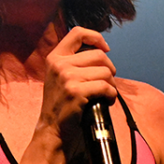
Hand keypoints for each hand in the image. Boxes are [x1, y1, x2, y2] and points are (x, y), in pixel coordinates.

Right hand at [39, 27, 116, 142]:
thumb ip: (73, 62)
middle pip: (98, 55)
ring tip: (106, 94)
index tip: (105, 49)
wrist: (51, 130)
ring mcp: (67, 77)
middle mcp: (59, 64)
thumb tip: (101, 52)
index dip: (96, 37)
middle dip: (109, 69)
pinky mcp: (76, 92)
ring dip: (111, 84)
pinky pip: (105, 87)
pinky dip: (111, 95)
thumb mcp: (59, 77)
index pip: (77, 33)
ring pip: (105, 71)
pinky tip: (107, 101)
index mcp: (55, 57)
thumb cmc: (60, 105)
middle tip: (107, 82)